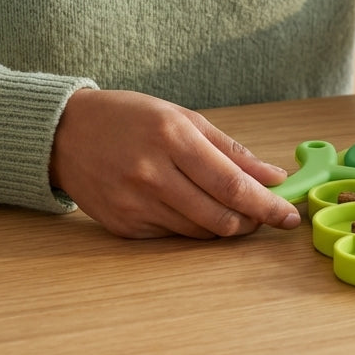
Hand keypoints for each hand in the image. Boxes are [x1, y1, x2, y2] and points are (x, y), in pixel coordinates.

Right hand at [49, 88, 301, 238]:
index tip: (290, 215)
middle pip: (219, 216)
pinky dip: (194, 227)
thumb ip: (231, 150)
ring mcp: (134, 204)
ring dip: (226, 226)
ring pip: (199, 231)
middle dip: (252, 221)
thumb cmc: (131, 118)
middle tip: (268, 215)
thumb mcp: (184, 118)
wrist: (65, 133)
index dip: (266, 205)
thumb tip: (273, 176)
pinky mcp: (123, 227)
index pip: (231, 184)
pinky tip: (194, 208)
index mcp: (172, 138)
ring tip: (236, 210)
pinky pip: (173, 236)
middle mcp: (152, 174)